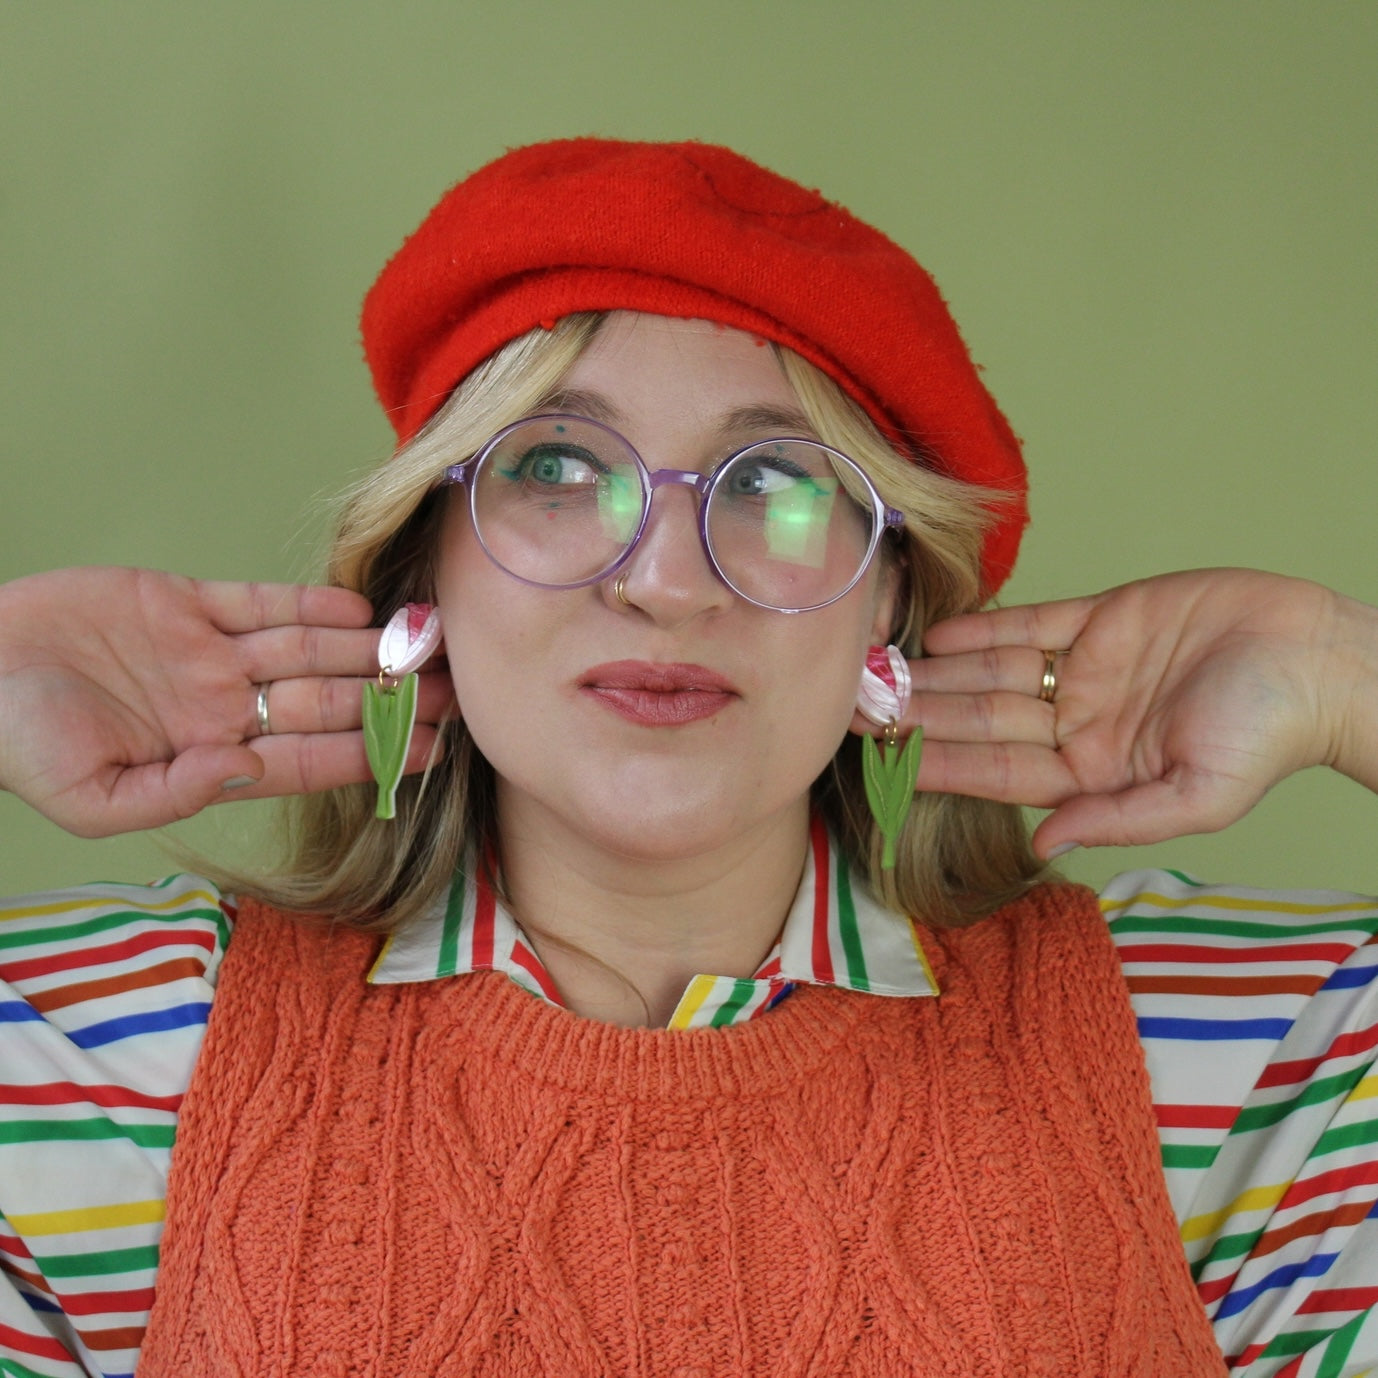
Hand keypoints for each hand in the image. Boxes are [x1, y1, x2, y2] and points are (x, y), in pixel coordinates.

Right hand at [0, 568, 453, 836]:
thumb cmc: (22, 745)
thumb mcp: (93, 797)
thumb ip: (178, 789)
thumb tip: (249, 768)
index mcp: (211, 756)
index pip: (313, 759)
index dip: (374, 754)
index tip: (433, 751)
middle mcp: (224, 705)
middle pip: (327, 702)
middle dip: (390, 699)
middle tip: (456, 692)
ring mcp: (209, 653)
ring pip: (307, 649)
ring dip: (366, 648)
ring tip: (427, 644)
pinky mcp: (185, 603)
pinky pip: (259, 602)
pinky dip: (308, 603)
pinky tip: (359, 607)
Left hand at [868, 569, 1376, 856]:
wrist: (1318, 658)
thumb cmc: (1269, 734)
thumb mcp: (1197, 794)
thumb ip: (1118, 820)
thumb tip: (1047, 844)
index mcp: (1093, 772)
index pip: (998, 771)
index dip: (940, 763)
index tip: (885, 757)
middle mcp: (1079, 723)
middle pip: (984, 718)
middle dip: (923, 713)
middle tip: (859, 704)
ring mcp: (1088, 670)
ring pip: (996, 671)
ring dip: (940, 670)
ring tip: (881, 667)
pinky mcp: (1104, 620)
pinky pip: (1033, 625)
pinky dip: (986, 628)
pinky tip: (939, 634)